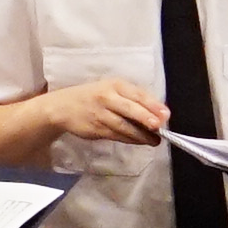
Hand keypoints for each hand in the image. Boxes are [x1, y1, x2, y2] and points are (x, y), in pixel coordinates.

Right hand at [42, 78, 172, 148]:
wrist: (63, 107)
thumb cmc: (93, 97)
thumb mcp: (111, 90)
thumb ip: (132, 99)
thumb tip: (157, 112)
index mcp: (115, 85)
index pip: (137, 94)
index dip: (152, 104)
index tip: (165, 114)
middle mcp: (107, 98)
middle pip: (130, 109)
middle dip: (146, 118)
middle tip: (158, 126)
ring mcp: (100, 114)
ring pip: (124, 126)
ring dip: (141, 135)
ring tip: (154, 140)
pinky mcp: (96, 129)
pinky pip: (117, 135)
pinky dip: (130, 139)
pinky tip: (140, 141)